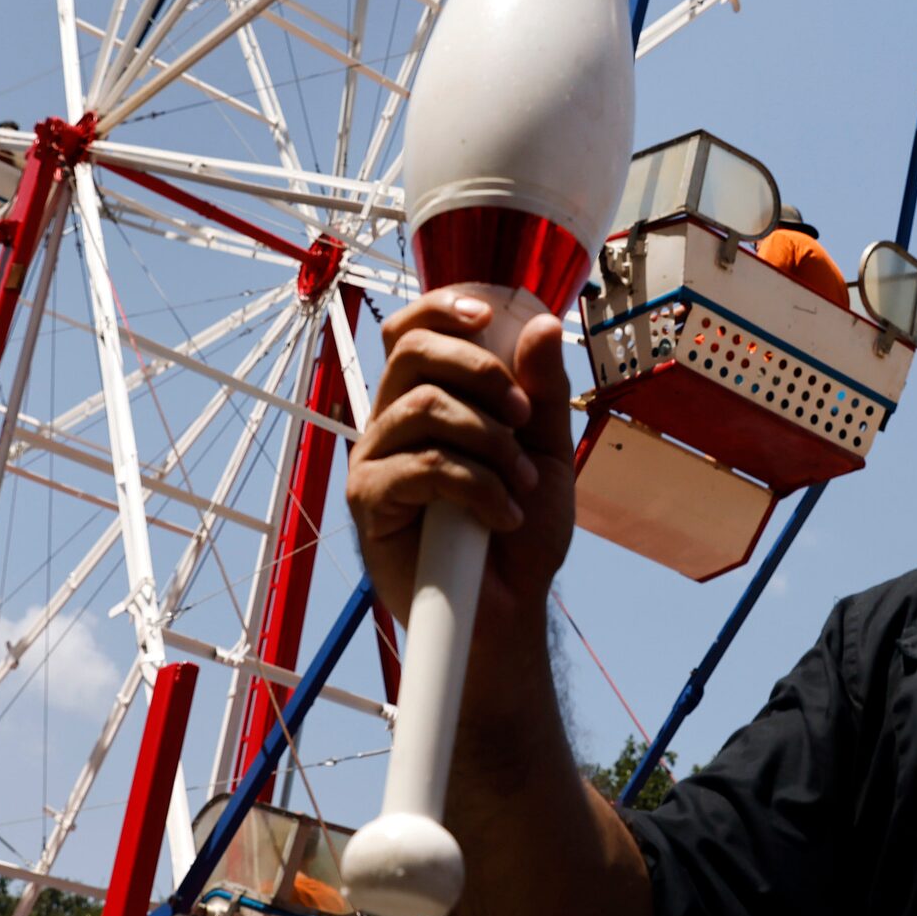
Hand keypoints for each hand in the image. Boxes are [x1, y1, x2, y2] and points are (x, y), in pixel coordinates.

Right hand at [345, 292, 577, 676]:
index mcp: (429, 398)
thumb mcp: (546, 451)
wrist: (507, 608)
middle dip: (478, 369)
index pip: (413, 330)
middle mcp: (393, 420)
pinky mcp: (370, 502)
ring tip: (520, 482)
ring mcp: (376, 459)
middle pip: (411, 351)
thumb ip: (543, 392)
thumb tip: (542, 325)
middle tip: (521, 414)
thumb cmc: (519, 529)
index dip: (440, 308)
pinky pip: (422, 467)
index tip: (485, 313)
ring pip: (423, 406)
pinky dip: (477, 486)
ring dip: (489, 441)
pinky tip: (503, 515)